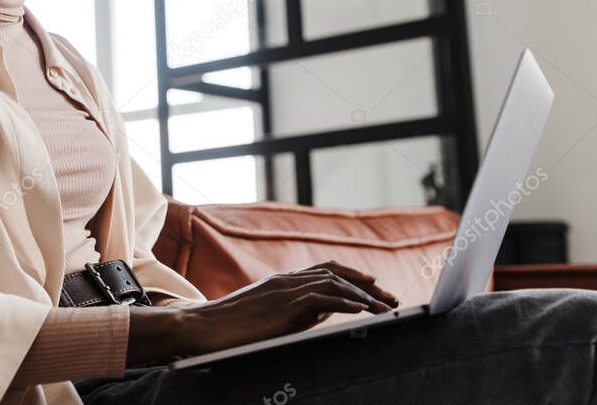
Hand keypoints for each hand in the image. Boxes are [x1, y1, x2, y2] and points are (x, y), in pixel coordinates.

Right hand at [177, 260, 399, 355]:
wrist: (206, 327)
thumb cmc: (233, 325)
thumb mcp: (268, 312)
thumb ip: (295, 308)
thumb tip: (323, 310)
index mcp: (283, 280)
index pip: (326, 269)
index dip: (352, 275)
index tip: (374, 285)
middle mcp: (288, 279)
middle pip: (337, 274)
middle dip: (367, 286)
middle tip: (390, 298)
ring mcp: (286, 290)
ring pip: (335, 285)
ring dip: (364, 296)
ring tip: (385, 307)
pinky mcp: (284, 305)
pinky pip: (322, 299)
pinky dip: (346, 303)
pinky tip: (363, 311)